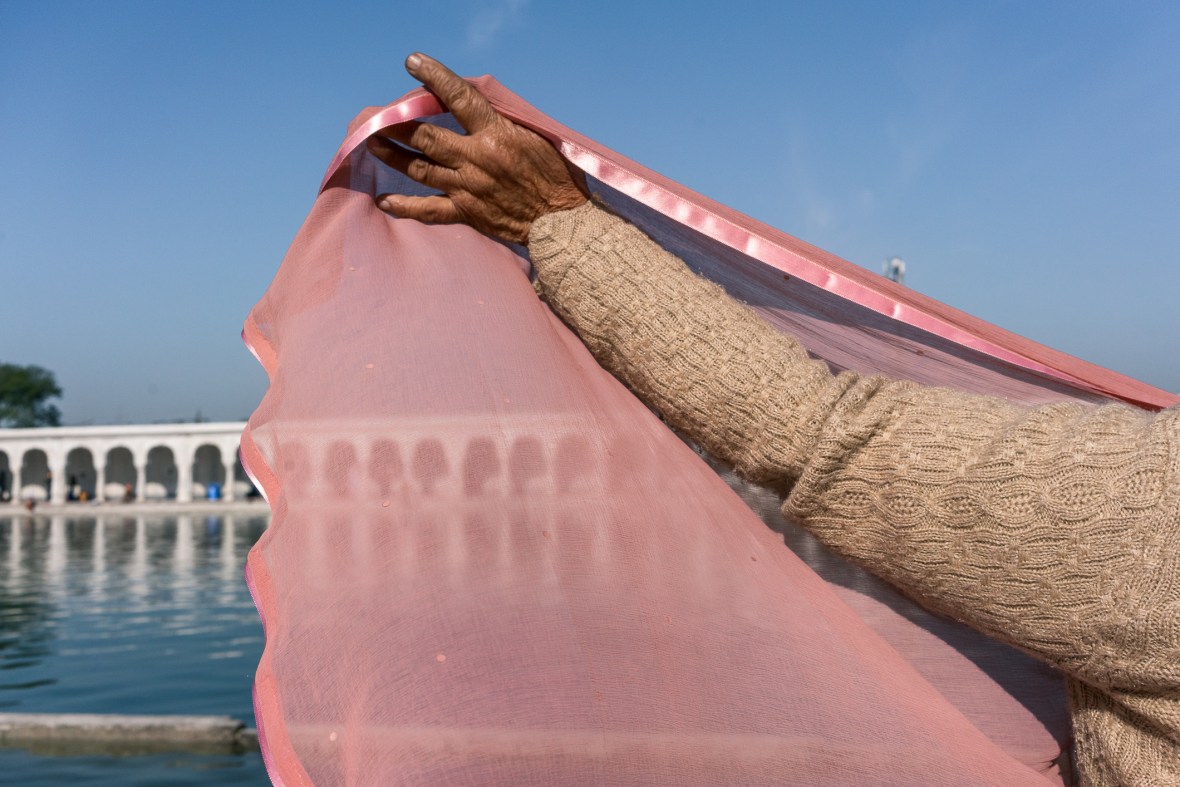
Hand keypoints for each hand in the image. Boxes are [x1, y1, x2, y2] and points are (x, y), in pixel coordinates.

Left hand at [368, 53, 589, 243]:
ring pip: (420, 169)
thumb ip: (502, 123)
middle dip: (397, 123)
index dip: (434, 77)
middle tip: (377, 116)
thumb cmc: (557, 177)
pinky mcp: (468, 213)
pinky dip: (405, 206)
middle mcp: (476, 160)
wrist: (564, 223)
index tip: (413, 63)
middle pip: (425, 137)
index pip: (458, 97)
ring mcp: (468, 188)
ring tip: (374, 143)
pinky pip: (429, 211)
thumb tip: (474, 108)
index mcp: (496, 135)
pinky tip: (385, 201)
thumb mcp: (535, 136)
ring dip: (394, 155)